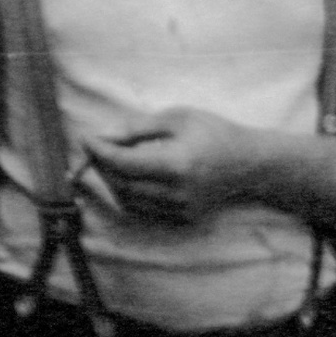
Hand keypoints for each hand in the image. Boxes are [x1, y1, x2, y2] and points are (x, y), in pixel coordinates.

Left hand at [85, 106, 264, 225]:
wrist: (250, 163)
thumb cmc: (214, 132)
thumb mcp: (177, 118)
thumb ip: (138, 127)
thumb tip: (105, 136)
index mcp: (178, 164)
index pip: (124, 163)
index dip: (99, 151)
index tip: (86, 138)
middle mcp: (178, 192)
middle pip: (122, 184)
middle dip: (101, 165)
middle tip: (94, 146)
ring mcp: (181, 209)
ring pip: (129, 201)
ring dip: (112, 180)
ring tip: (111, 158)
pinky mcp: (183, 218)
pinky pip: (143, 209)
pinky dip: (128, 193)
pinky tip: (129, 174)